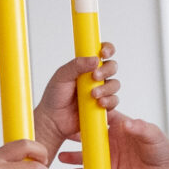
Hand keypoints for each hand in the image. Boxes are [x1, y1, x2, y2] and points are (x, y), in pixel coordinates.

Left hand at [33, 42, 118, 158]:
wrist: (53, 120)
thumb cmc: (55, 96)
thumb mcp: (61, 76)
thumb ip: (76, 65)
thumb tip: (95, 59)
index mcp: (86, 65)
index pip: (102, 52)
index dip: (107, 49)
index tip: (103, 53)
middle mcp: (96, 77)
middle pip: (112, 67)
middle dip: (107, 70)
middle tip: (94, 77)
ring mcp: (101, 91)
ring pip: (115, 84)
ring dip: (106, 88)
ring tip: (93, 95)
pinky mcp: (103, 105)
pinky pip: (114, 101)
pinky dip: (109, 101)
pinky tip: (99, 103)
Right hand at [68, 112, 168, 168]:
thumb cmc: (161, 148)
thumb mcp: (153, 134)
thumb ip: (140, 128)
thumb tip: (127, 123)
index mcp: (120, 124)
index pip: (101, 116)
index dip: (90, 113)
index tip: (78, 112)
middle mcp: (112, 138)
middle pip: (89, 135)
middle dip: (75, 135)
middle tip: (62, 133)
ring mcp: (109, 154)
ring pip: (88, 154)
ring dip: (74, 155)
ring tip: (62, 156)